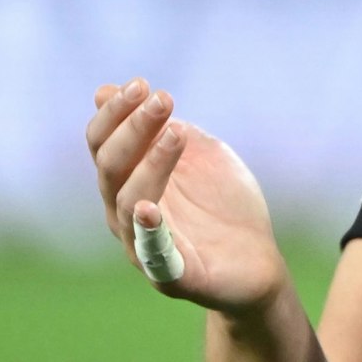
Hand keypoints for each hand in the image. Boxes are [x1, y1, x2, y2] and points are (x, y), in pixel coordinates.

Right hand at [85, 79, 289, 312]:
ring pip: (129, 203)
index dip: (116, 113)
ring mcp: (144, 248)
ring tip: (175, 134)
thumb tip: (103, 90)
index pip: (103, 144)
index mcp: (127, 184)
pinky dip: (147, 232)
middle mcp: (124, 216)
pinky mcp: (173, 277)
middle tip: (163, 100)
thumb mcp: (198, 154)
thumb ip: (160, 126)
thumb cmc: (222, 205)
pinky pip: (152, 256)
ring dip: (151, 165)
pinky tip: (149, 209)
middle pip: (110, 168)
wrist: (258, 262)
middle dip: (133, 129)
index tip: (142, 84)